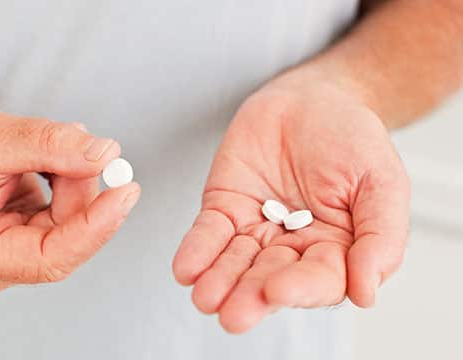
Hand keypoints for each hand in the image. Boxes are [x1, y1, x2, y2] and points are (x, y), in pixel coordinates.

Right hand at [0, 95, 139, 293]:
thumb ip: (52, 146)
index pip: (49, 258)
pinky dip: (70, 182)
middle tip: (86, 149)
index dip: (94, 228)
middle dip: (83, 192)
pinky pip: (66, 213)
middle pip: (65, 240)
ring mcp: (11, 251)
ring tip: (56, 145)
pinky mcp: (25, 234)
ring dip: (76, 181)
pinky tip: (55, 159)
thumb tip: (105, 155)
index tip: (125, 193)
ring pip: (70, 224)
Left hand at [172, 75, 409, 332]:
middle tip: (234, 314)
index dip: (299, 288)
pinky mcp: (224, 209)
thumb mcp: (381, 181)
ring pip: (235, 262)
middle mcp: (292, 248)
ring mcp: (255, 230)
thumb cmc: (351, 138)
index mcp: (336, 250)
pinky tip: (186, 269)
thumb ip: (380, 237)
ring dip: (219, 281)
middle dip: (250, 296)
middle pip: (270, 278)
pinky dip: (197, 250)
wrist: (310, 98)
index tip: (278, 290)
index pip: (318, 280)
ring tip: (206, 297)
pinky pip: (208, 233)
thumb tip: (365, 294)